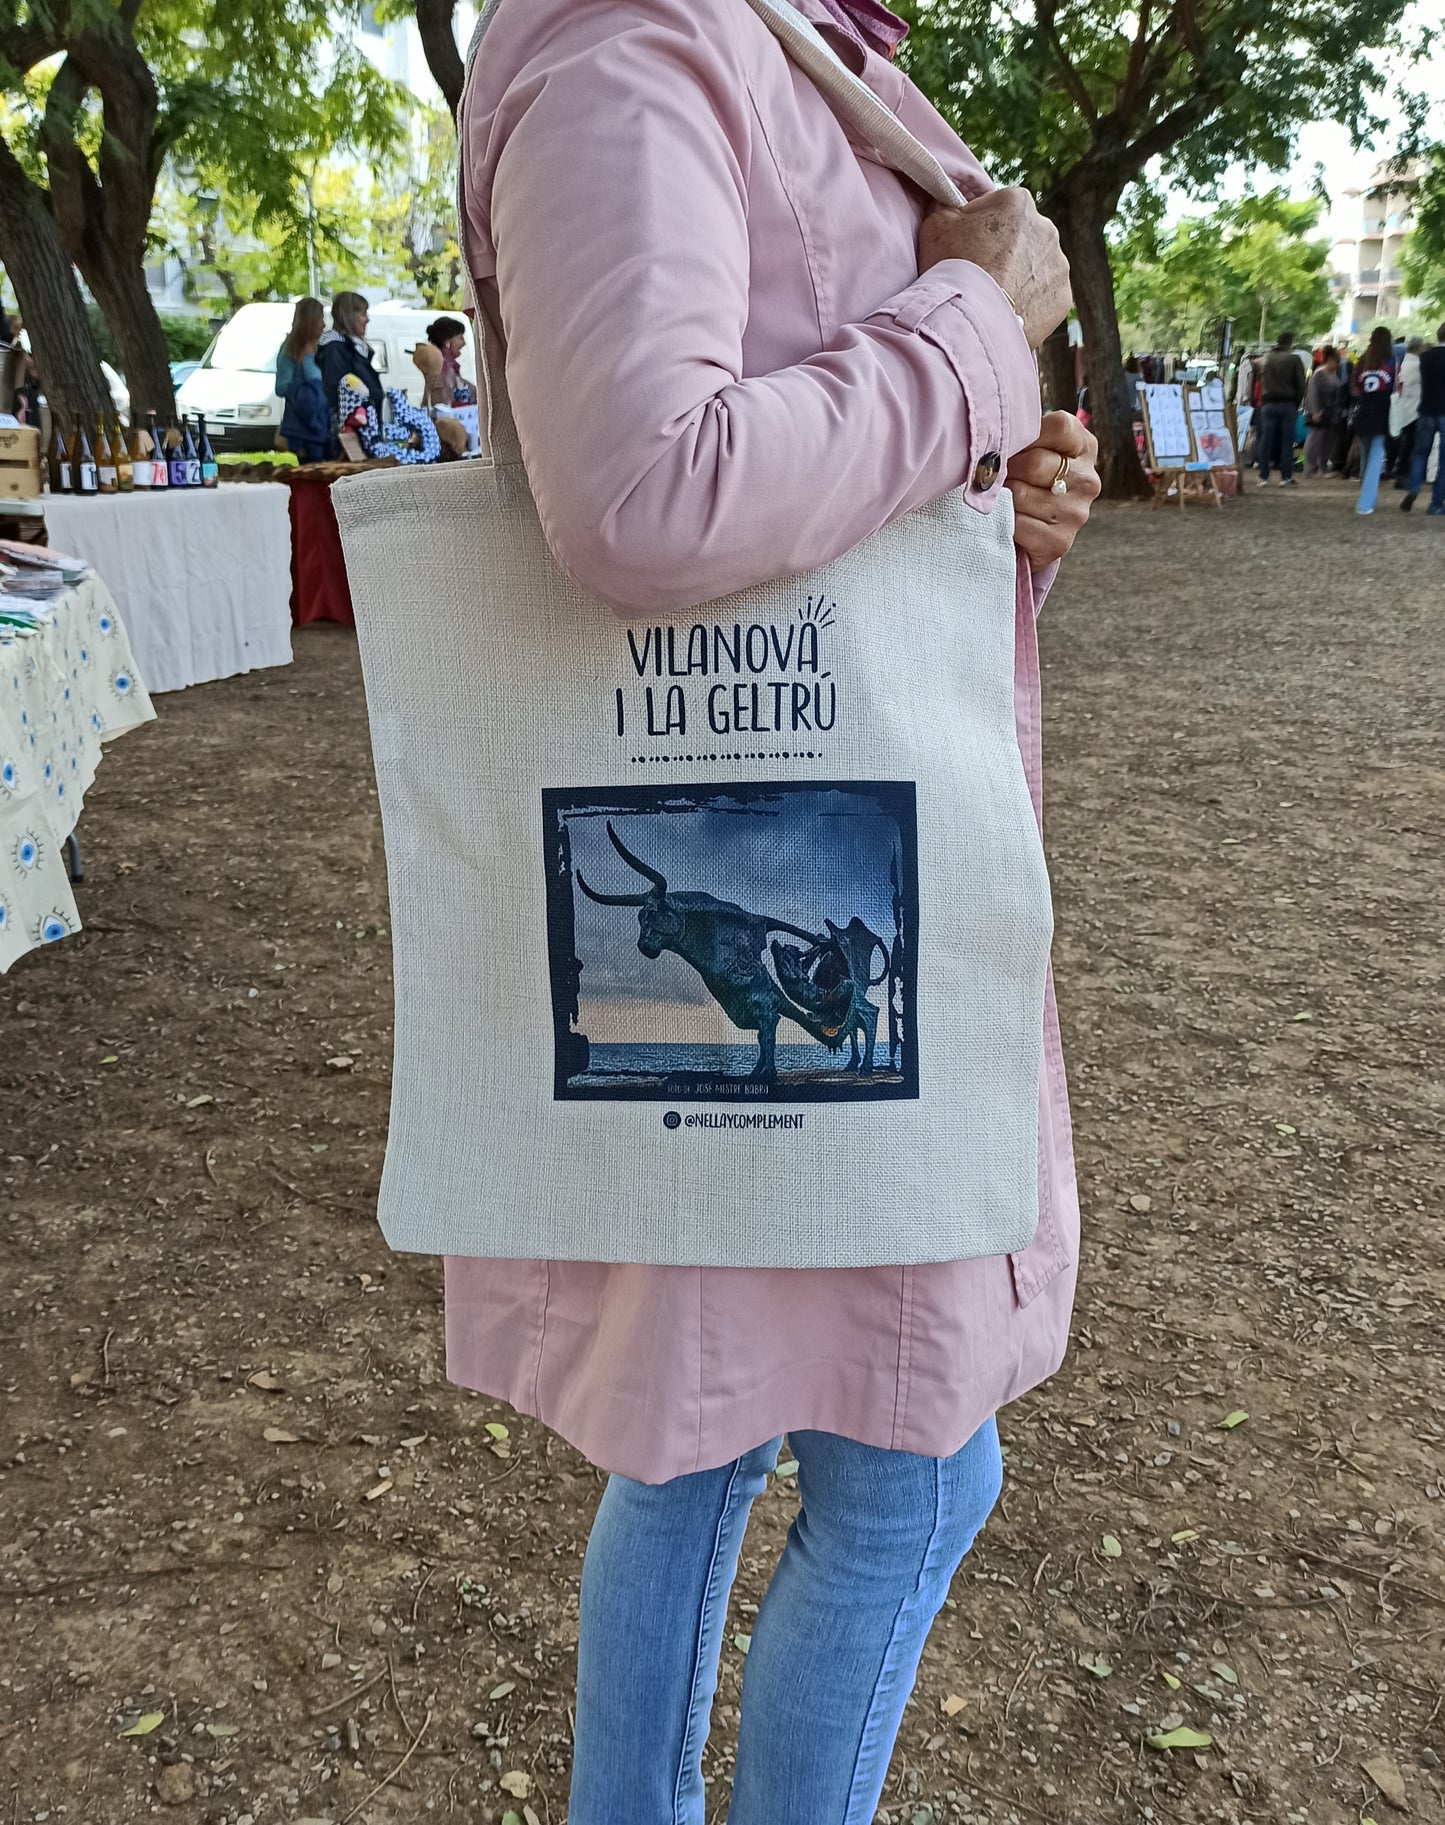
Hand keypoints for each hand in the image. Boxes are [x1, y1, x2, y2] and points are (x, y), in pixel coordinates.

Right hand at [918, 190, 1070, 350]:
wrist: (970, 320)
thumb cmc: (951, 267)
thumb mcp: (936, 224)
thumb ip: (947, 205)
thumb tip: (949, 201)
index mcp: (1018, 202)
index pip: (999, 210)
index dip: (979, 229)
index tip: (966, 248)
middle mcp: (1046, 227)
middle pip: (1021, 238)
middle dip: (1004, 253)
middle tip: (980, 275)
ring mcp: (1058, 264)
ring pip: (1035, 267)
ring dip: (1018, 277)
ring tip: (994, 296)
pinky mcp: (1062, 296)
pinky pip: (1045, 296)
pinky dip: (1030, 303)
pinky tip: (1009, 311)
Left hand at [1006, 412, 1099, 568]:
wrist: (1030, 534)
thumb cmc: (1027, 481)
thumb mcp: (1035, 448)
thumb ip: (1026, 433)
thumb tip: (994, 435)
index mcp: (1085, 447)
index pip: (1058, 426)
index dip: (1026, 434)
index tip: (1012, 443)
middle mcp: (1087, 480)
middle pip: (1035, 463)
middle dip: (1007, 468)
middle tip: (997, 475)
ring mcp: (1075, 513)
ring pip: (1020, 494)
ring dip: (1001, 496)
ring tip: (1002, 496)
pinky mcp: (1058, 542)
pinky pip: (1016, 523)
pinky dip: (1002, 520)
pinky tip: (1006, 519)